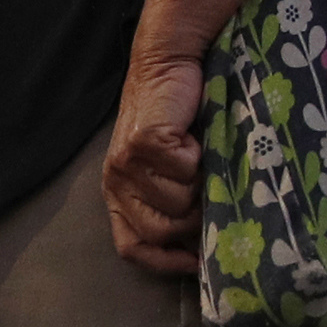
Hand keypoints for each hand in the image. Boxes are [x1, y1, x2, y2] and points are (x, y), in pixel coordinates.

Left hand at [105, 56, 211, 275]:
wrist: (169, 62)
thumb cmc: (179, 120)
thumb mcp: (170, 171)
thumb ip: (176, 205)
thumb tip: (205, 252)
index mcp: (118, 195)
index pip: (132, 249)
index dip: (165, 262)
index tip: (198, 264)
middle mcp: (116, 183)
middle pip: (160, 231)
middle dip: (193, 220)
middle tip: (210, 191)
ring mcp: (126, 162)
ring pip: (177, 204)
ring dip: (200, 184)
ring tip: (199, 158)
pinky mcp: (144, 142)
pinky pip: (185, 173)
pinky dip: (198, 158)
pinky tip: (193, 138)